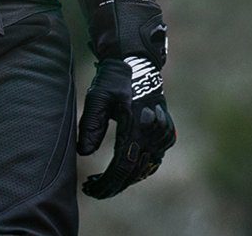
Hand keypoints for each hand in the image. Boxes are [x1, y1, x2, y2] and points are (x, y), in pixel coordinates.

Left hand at [77, 56, 175, 197]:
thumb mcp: (98, 97)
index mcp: (137, 124)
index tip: (90, 189)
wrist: (138, 63)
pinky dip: (139, 169)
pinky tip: (123, 171)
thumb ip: (91, 124)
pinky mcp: (167, 133)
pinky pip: (154, 160)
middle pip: (134, 172)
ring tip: (103, 182)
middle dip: (113, 185)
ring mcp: (163, 134)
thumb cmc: (115, 79)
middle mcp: (154, 132)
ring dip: (125, 178)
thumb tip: (84, 153)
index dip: (107, 183)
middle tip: (92, 189)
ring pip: (145, 168)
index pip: (123, 166)